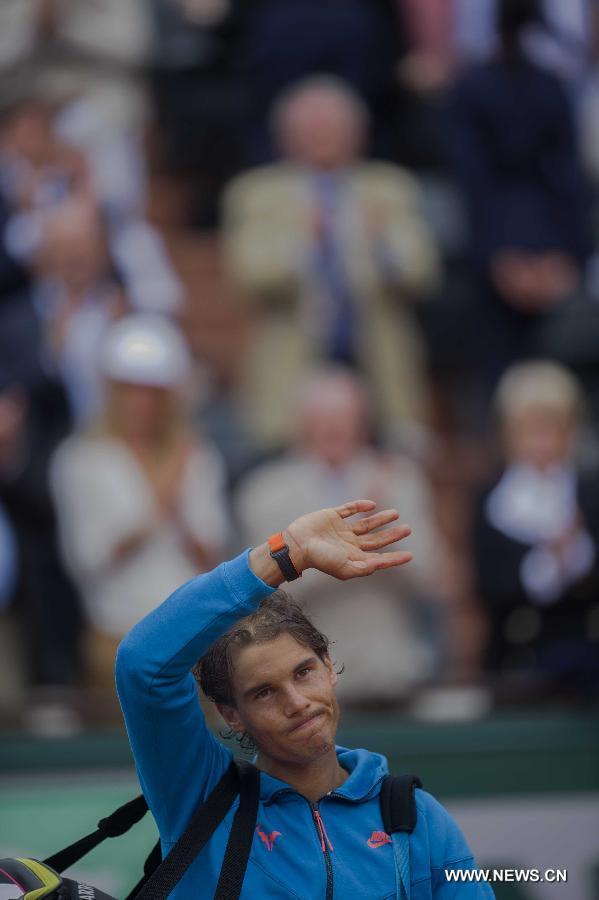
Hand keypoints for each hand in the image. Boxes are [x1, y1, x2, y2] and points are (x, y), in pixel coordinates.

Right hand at [286, 500, 411, 579]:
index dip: (394, 558)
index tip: (410, 555)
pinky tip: (372, 505)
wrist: (297, 544)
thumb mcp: (345, 567)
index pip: (378, 557)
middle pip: (376, 539)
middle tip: (409, 529)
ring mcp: (341, 529)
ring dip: (381, 519)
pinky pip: (349, 509)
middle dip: (392, 535)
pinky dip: (360, 506)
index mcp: (353, 557)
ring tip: (396, 514)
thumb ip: (365, 567)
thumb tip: (382, 564)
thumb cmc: (321, 559)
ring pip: (366, 523)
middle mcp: (349, 543)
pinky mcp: (332, 516)